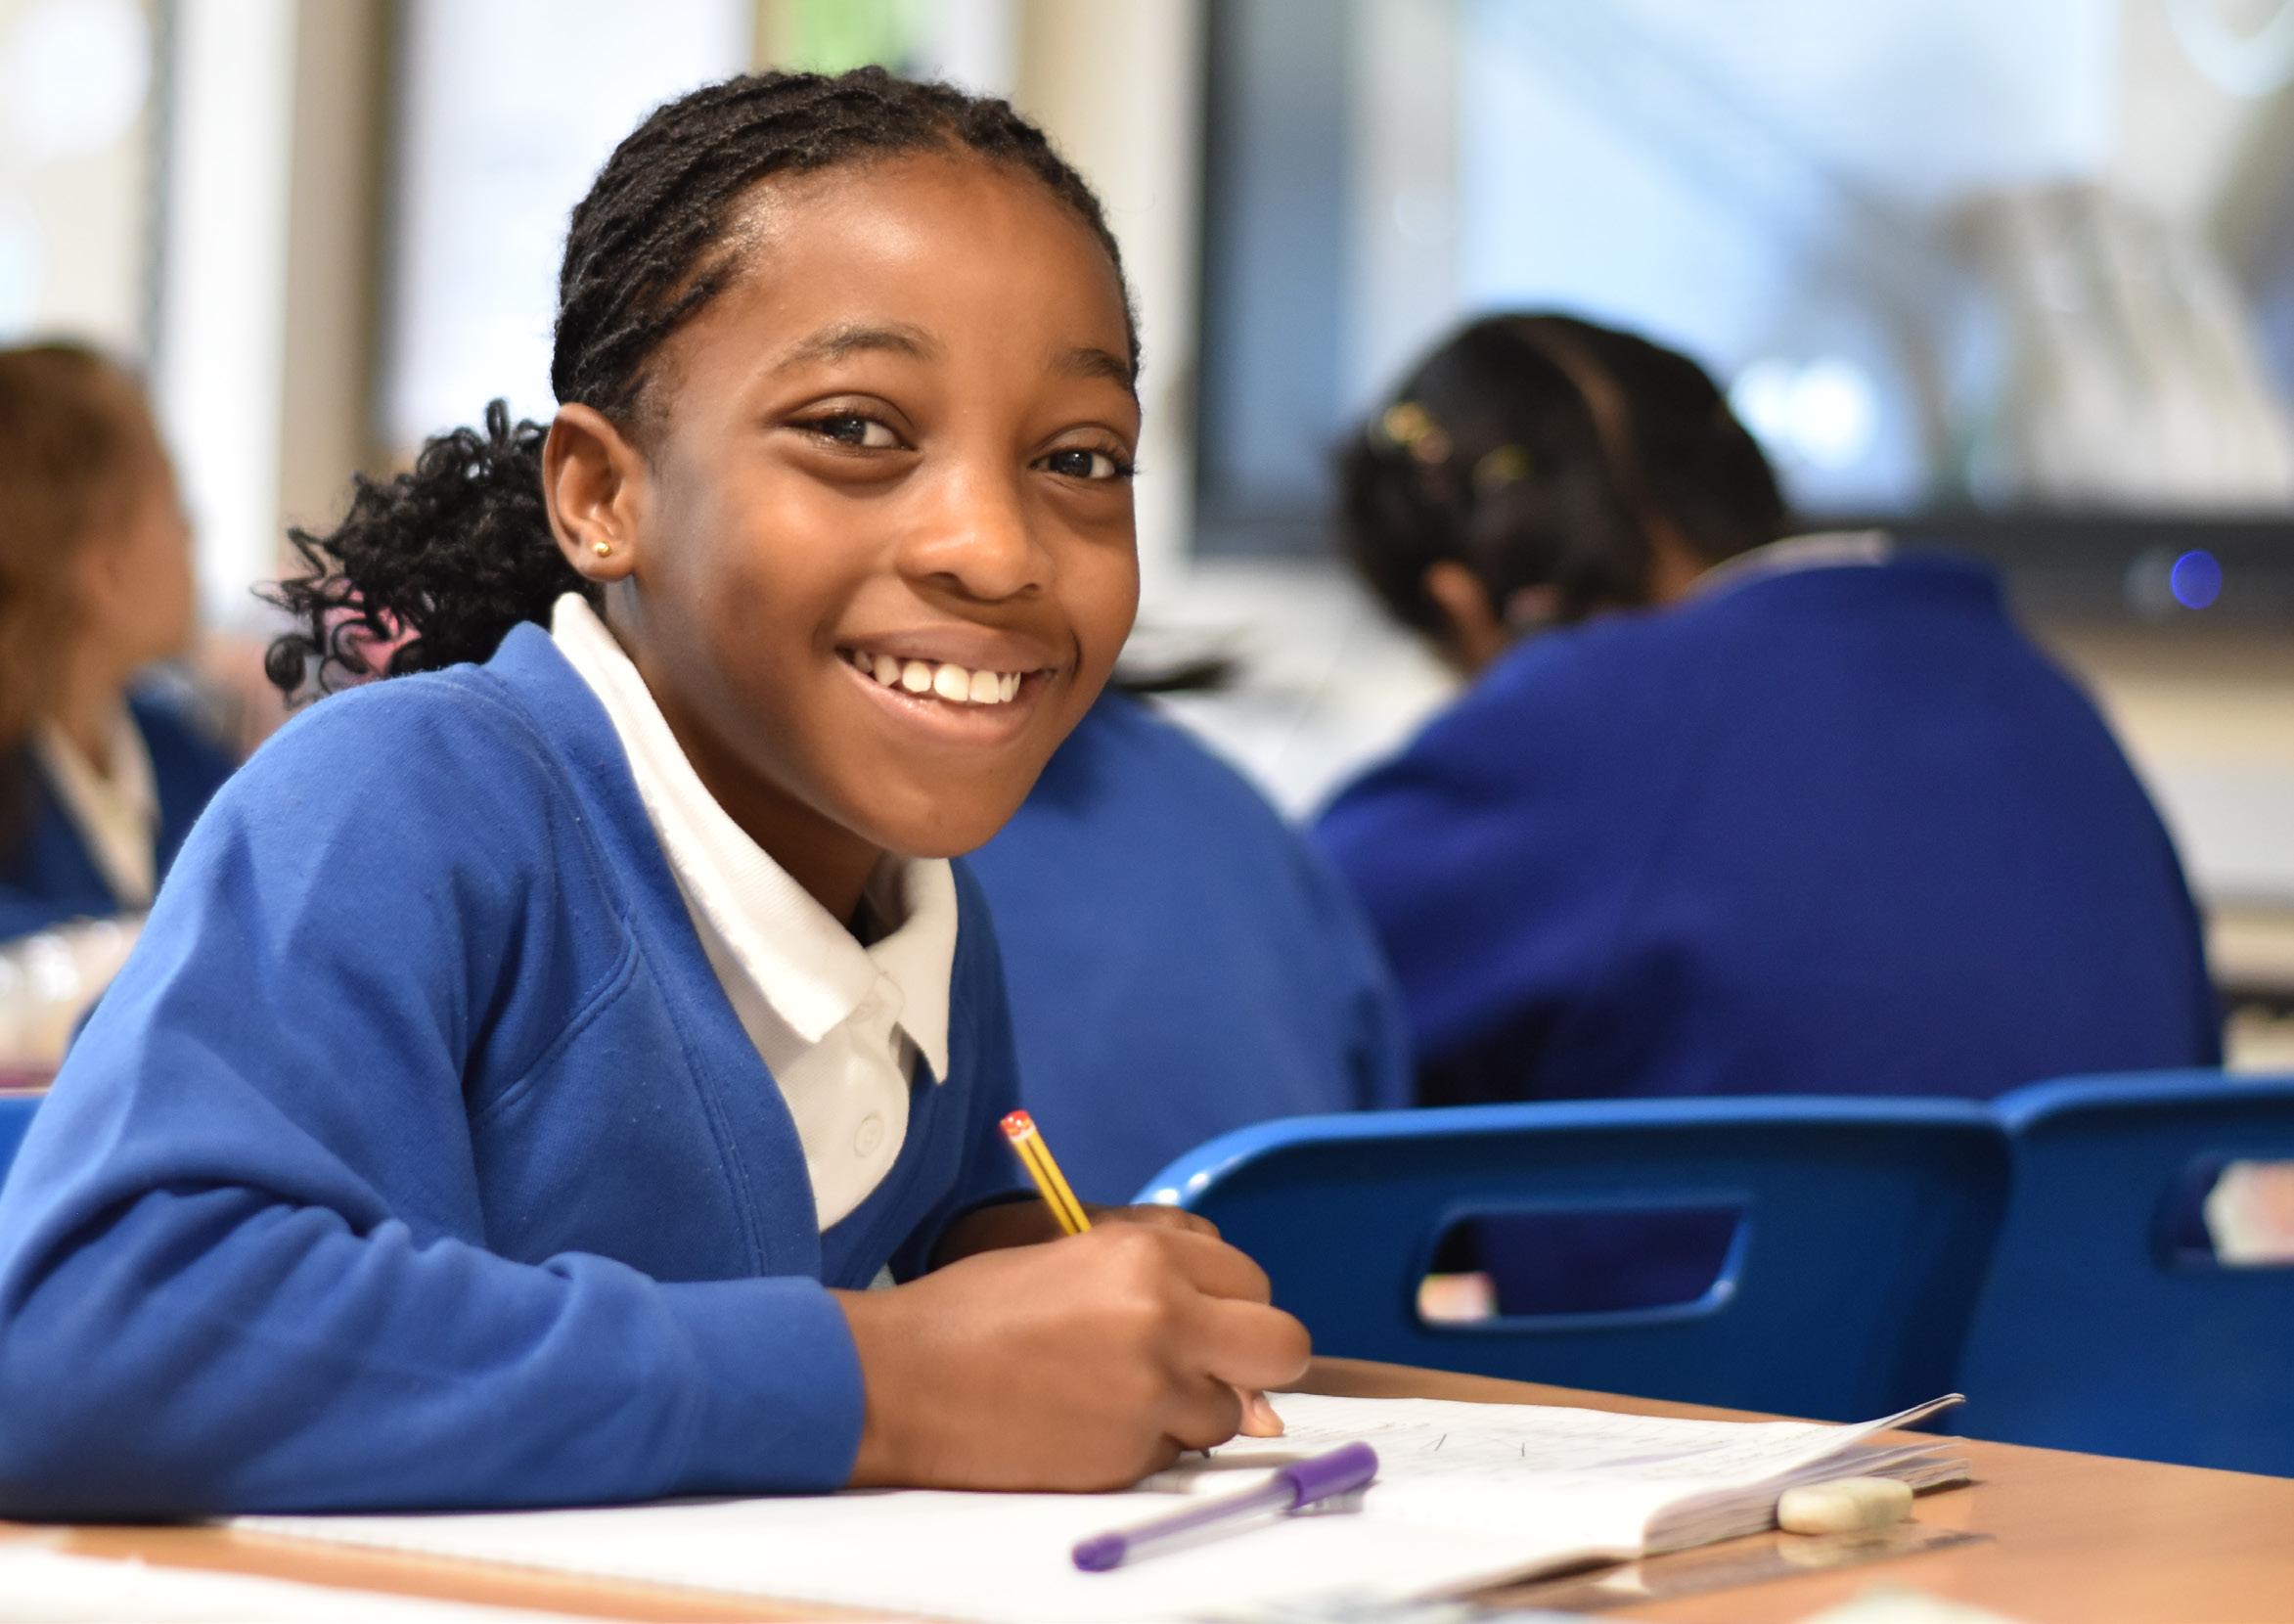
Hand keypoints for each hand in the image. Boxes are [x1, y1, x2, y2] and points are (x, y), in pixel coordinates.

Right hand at [935, 1200, 1288, 1435]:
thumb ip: (1164, 1292)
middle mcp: (1164, 1318)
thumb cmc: (979, 1310)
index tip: (1211, 1319)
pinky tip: (1086, 1423)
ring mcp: (1150, 1392)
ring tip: (1117, 1393)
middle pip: (1284, 1346)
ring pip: (1229, 1413)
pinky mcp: (1128, 1455)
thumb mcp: (1076, 1265)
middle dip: (1262, 1362)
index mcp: (1147, 1255)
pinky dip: (1145, 1445)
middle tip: (1221, 1370)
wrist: (903, 1377)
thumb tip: (1239, 1364)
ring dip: (1192, 1410)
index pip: (1253, 1278)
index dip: (1237, 1304)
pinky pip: (1173, 1455)